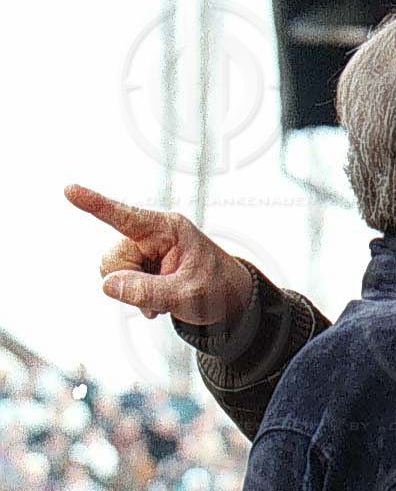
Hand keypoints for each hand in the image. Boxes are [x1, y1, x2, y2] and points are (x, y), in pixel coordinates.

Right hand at [64, 184, 252, 326]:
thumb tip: (108, 285)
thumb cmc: (218, 289)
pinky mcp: (141, 262)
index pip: (126, 217)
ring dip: (132, 291)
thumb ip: (149, 291)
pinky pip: (119, 280)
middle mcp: (152, 234)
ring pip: (113, 271)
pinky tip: (158, 300)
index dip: (96, 204)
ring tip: (163, 298)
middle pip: (113, 258)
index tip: (70, 190)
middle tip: (161, 297)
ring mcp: (145, 248)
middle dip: (129, 282)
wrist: (230, 299)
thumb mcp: (189, 295)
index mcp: (168, 230)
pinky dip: (135, 295)